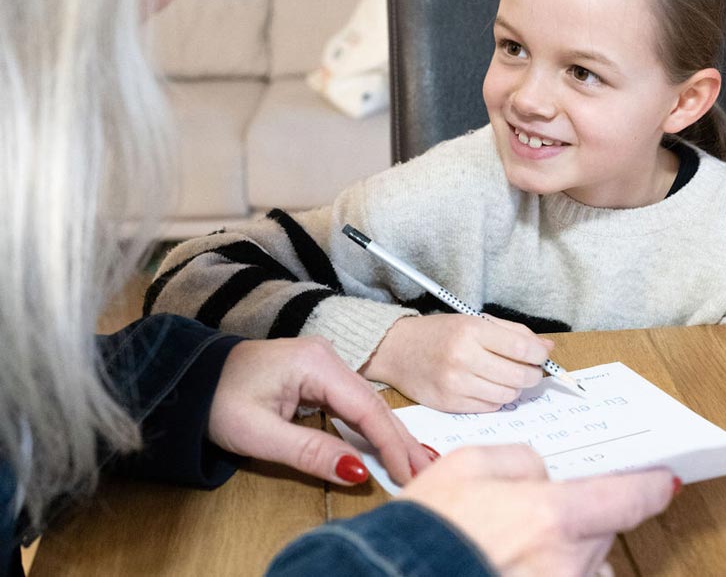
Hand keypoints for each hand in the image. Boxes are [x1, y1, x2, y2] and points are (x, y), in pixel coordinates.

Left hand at [207, 336, 432, 485]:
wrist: (191, 378)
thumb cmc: (218, 402)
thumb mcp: (260, 434)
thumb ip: (311, 451)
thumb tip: (359, 471)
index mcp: (316, 362)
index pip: (365, 407)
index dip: (391, 443)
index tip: (413, 473)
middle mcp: (327, 355)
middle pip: (373, 402)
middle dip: (403, 439)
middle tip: (432, 471)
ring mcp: (324, 361)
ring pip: (366, 402)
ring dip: (391, 434)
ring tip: (421, 462)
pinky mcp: (318, 373)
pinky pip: (353, 402)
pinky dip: (372, 425)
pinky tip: (391, 442)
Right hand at [360, 313, 553, 410]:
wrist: (397, 350)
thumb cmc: (439, 333)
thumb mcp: (473, 321)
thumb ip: (512, 333)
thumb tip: (548, 347)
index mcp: (471, 331)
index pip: (521, 347)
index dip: (538, 354)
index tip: (541, 355)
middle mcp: (464, 357)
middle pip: (519, 376)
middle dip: (532, 374)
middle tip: (530, 369)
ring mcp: (456, 384)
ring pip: (508, 395)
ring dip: (515, 388)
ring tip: (507, 377)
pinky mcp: (449, 405)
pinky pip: (490, 408)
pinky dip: (497, 399)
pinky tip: (489, 387)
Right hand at [400, 445, 674, 576]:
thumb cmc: (428, 526)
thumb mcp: (468, 463)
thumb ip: (519, 457)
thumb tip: (541, 471)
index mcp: (553, 516)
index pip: (625, 498)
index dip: (651, 487)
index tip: (667, 481)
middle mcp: (567, 564)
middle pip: (603, 533)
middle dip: (584, 517)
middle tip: (543, 510)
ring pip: (587, 567)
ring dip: (570, 553)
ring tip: (522, 546)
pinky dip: (555, 573)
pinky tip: (517, 564)